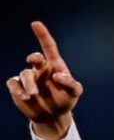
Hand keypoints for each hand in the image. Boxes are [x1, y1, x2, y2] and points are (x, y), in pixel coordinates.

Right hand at [6, 21, 83, 139]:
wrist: (53, 115)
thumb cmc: (66, 100)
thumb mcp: (75, 92)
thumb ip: (71, 83)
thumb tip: (57, 76)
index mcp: (54, 66)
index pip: (49, 48)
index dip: (42, 35)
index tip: (36, 24)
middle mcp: (41, 69)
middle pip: (35, 58)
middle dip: (34, 58)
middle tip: (33, 61)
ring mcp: (29, 78)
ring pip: (24, 74)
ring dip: (29, 84)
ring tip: (33, 95)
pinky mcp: (18, 87)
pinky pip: (13, 83)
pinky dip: (17, 89)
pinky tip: (25, 97)